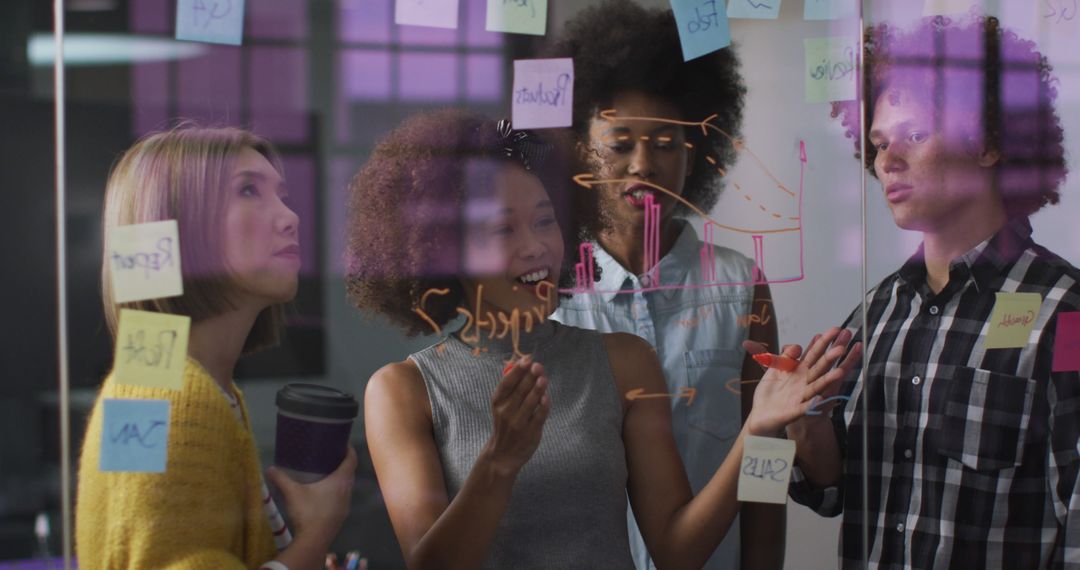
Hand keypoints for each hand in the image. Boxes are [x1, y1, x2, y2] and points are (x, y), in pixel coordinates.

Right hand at [266, 445, 356, 550]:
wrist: (314, 540)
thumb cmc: (307, 512)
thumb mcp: (292, 493)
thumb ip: (281, 479)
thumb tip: (270, 469)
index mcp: (341, 481)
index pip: (352, 459)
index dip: (349, 449)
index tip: (342, 442)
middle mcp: (347, 490)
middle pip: (350, 472)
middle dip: (342, 462)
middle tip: (329, 455)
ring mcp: (346, 504)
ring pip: (347, 485)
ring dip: (340, 478)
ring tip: (326, 472)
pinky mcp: (342, 514)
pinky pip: (342, 497)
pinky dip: (337, 491)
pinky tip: (324, 493)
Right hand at [482, 357, 550, 477]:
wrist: (503, 454)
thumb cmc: (506, 424)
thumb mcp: (501, 406)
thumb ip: (513, 386)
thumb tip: (528, 363)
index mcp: (497, 402)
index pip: (507, 382)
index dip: (518, 370)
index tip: (527, 359)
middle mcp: (506, 411)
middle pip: (520, 389)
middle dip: (531, 376)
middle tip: (538, 366)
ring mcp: (518, 423)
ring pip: (531, 401)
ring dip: (538, 388)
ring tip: (543, 378)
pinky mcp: (531, 432)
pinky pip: (539, 415)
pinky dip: (544, 405)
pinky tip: (546, 397)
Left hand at [744, 328, 861, 435]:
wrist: (763, 415)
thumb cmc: (771, 392)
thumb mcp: (775, 368)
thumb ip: (784, 355)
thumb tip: (796, 347)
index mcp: (800, 370)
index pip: (814, 353)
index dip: (823, 343)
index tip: (835, 331)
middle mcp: (805, 382)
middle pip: (820, 367)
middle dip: (830, 358)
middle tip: (842, 346)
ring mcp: (802, 397)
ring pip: (818, 386)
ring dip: (829, 380)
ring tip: (840, 372)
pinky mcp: (796, 411)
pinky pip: (806, 408)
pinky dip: (813, 404)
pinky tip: (820, 399)